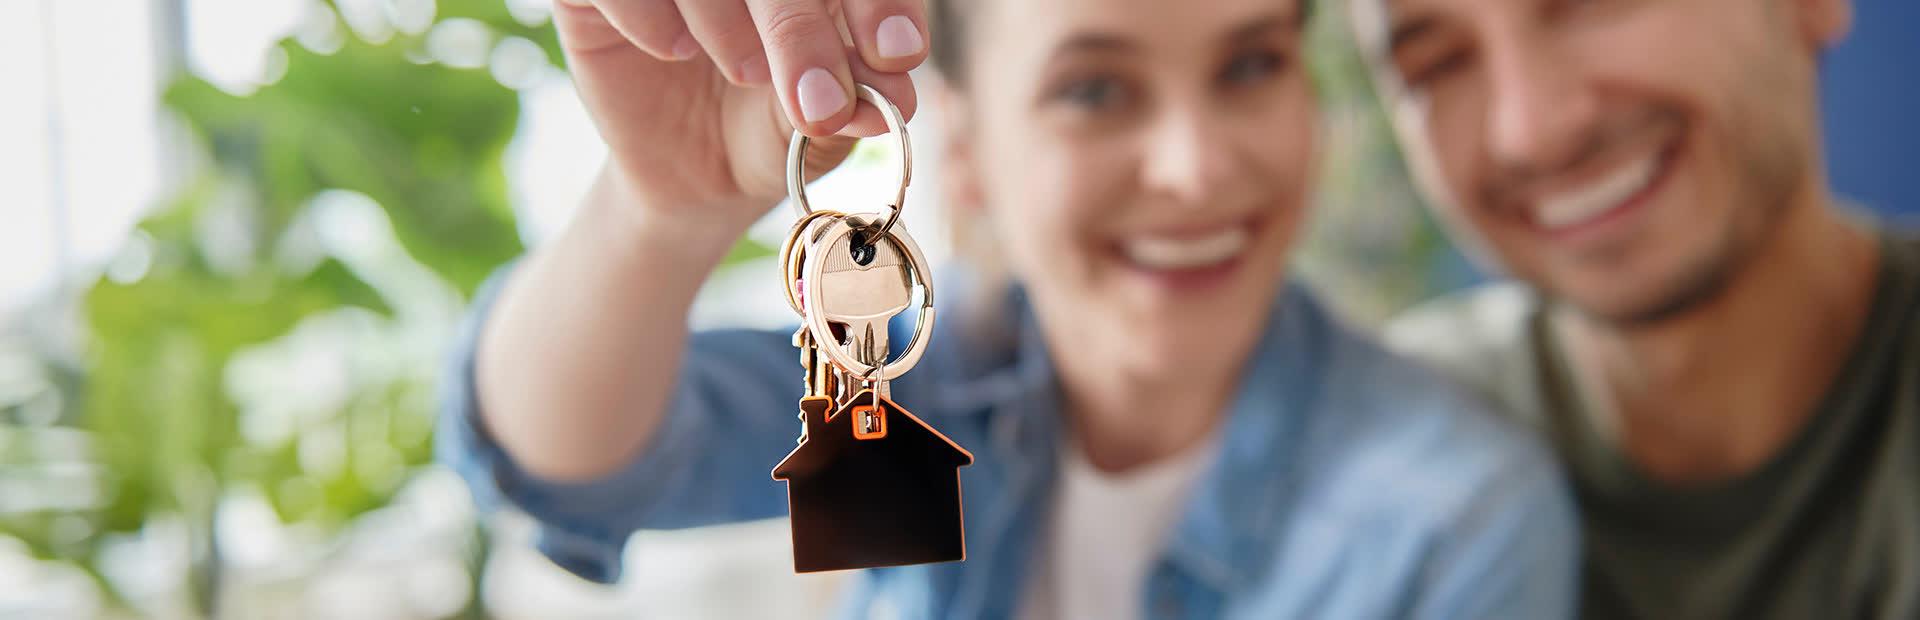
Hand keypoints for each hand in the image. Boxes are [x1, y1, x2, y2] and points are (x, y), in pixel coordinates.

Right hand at [553, 0, 925, 225]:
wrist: (695, 179)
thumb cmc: (770, 132)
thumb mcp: (820, 127)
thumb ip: (856, 100)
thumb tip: (892, 93)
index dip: (881, 1)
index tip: (898, 56)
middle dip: (802, 27)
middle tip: (819, 101)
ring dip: (729, 19)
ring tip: (747, 76)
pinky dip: (646, 13)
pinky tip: (672, 51)